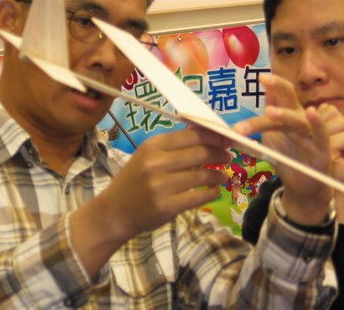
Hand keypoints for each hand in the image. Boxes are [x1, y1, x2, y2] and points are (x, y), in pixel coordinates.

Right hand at [70, 125, 231, 275]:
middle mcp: (156, 162)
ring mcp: (161, 185)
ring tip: (222, 175)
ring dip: (218, 175)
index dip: (215, 137)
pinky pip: (199, 196)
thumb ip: (174, 145)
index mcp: (153, 145)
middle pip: (201, 153)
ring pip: (203, 175)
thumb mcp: (147, 155)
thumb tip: (207, 133)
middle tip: (229, 157)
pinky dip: (211, 193)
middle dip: (220, 154)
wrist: (114, 212)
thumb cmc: (134, 180)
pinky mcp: (167, 206)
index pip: (192, 135)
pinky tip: (214, 191)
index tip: (228, 139)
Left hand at [234, 74, 331, 225]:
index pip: (281, 94)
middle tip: (262, 79)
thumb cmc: (288, 157)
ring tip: (269, 112)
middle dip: (277, 87)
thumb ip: (265, 120)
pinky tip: (311, 112)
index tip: (259, 76)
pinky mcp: (323, 149)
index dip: (272, 84)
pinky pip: (321, 134)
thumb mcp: (273, 137)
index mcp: (290, 115)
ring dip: (284, 114)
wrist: (304, 187)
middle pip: (289, 99)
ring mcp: (313, 133)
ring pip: (298, 119)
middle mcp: (302, 120)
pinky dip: (318, 123)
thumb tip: (251, 104)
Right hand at [320, 106, 343, 223]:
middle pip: (332, 112)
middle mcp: (309, 132)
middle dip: (343, 127)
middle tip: (341, 145)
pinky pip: (343, 137)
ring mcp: (312, 141)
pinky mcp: (320, 151)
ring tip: (342, 152)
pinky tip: (343, 157)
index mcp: (313, 129)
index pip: (328, 109)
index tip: (337, 134)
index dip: (339, 119)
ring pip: (338, 123)